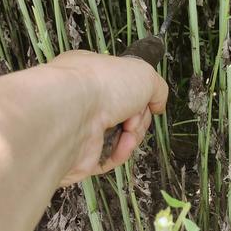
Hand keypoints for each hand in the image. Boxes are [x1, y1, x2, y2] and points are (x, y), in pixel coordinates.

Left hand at [45, 50, 167, 185]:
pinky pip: (108, 157)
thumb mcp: (143, 73)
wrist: (73, 116)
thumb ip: (157, 87)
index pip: (123, 85)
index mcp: (92, 73)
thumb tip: (158, 104)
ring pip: (120, 136)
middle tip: (133, 117)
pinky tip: (119, 147)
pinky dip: (118, 154)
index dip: (140, 94)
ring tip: (127, 133)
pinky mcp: (80, 153)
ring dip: (132, 137)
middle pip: (126, 113)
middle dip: (138, 118)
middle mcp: (84, 98)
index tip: (147, 99)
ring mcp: (81, 126)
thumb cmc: (103, 86)